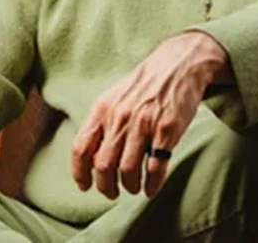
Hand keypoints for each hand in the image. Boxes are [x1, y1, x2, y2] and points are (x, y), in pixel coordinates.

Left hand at [72, 31, 229, 199]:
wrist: (178, 64)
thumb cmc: (144, 85)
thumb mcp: (114, 97)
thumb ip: (102, 123)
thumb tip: (90, 157)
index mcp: (102, 109)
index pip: (81, 148)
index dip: (79, 173)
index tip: (85, 185)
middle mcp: (120, 118)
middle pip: (103, 166)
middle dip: (106, 187)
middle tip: (112, 192)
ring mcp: (143, 124)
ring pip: (127, 171)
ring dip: (129, 186)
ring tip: (133, 188)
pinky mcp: (166, 131)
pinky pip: (154, 168)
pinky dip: (151, 185)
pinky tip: (151, 188)